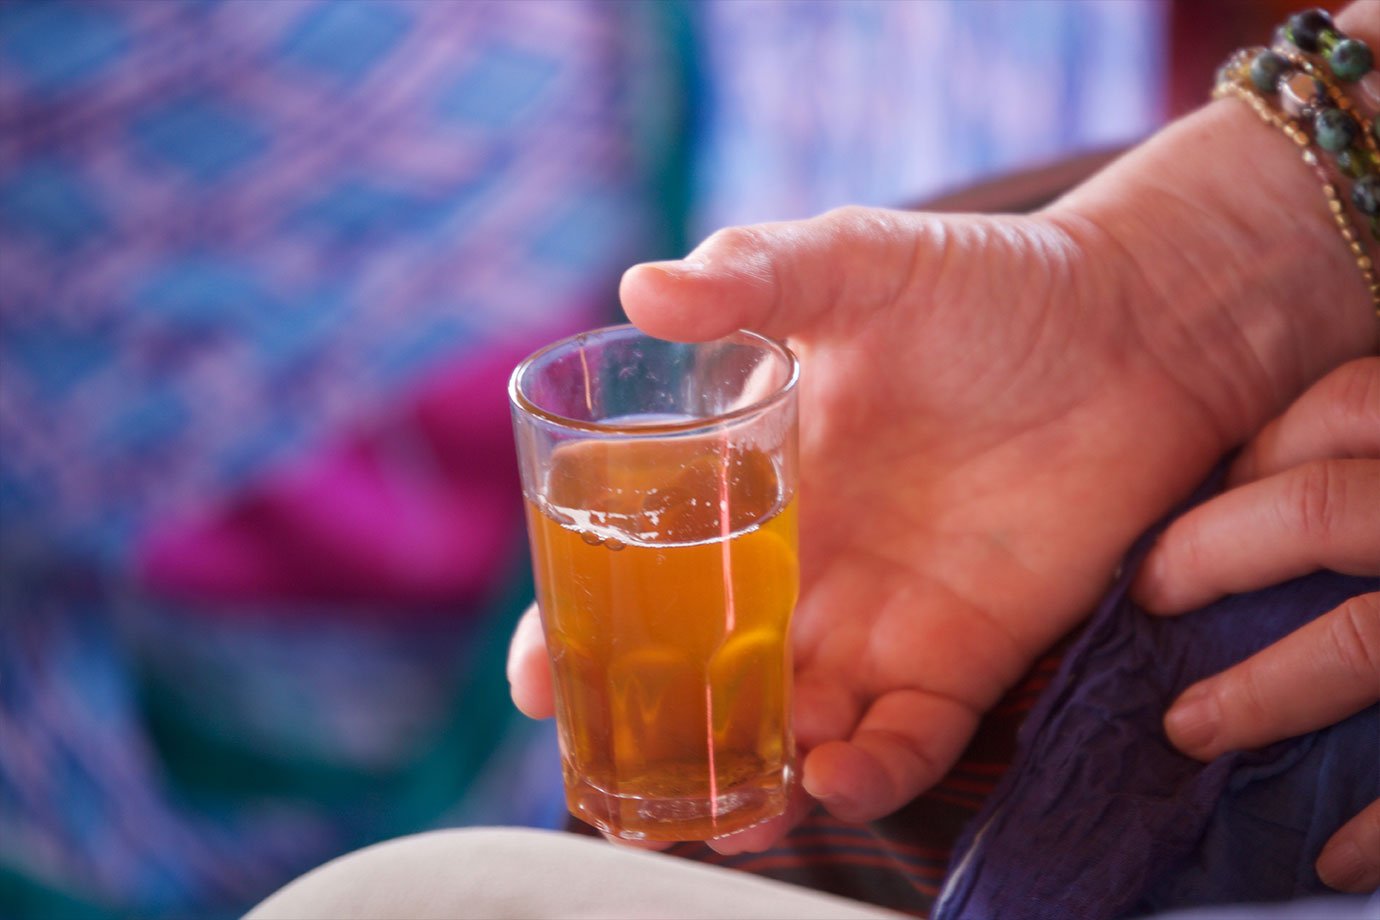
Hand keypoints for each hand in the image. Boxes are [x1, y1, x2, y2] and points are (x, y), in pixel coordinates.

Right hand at [509, 201, 1252, 849]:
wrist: (1129, 325)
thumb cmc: (983, 283)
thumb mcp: (854, 264)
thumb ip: (755, 274)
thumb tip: (643, 291)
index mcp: (752, 487)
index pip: (645, 573)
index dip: (580, 629)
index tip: (537, 679)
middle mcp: (803, 566)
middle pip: (703, 673)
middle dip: (653, 731)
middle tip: (606, 773)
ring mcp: (882, 617)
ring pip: (794, 725)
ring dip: (750, 778)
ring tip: (717, 815)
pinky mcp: (967, 654)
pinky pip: (905, 738)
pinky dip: (870, 773)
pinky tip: (834, 778)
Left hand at [1133, 357, 1379, 892]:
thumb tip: (1300, 470)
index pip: (1354, 403)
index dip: (1261, 446)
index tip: (1203, 489)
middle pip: (1334, 508)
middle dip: (1215, 550)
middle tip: (1144, 590)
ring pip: (1371, 639)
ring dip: (1266, 691)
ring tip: (1189, 729)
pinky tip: (1333, 862)